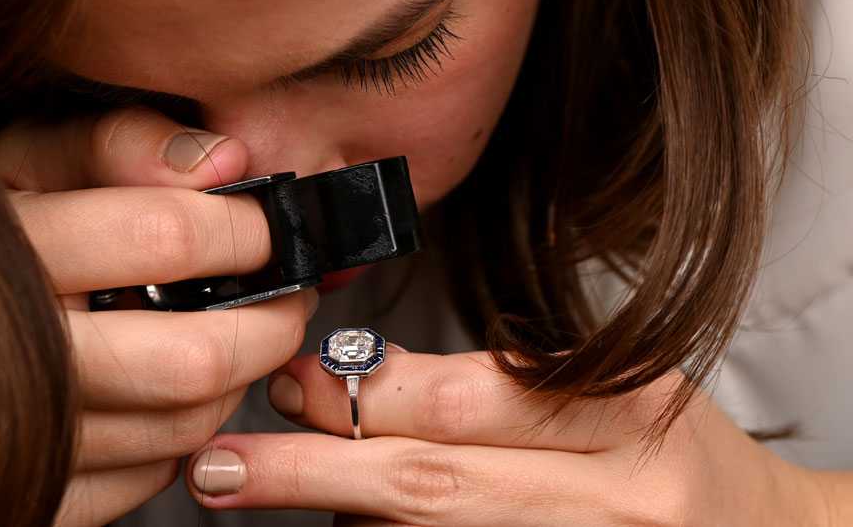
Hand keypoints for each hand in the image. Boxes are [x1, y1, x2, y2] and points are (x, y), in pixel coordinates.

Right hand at [0, 108, 317, 526]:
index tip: (265, 225)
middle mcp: (9, 358)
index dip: (244, 228)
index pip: (165, 238)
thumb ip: (121, 144)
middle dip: (268, 322)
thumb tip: (223, 161)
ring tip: (230, 331)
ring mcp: (22, 440)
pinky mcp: (40, 492)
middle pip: (195, 361)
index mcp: (7, 252)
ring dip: (233, 376)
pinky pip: (153, 475)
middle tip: (283, 293)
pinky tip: (166, 384)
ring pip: (186, 425)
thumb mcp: (29, 157)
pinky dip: (180, 429)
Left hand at [186, 349, 828, 525]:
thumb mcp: (607, 384)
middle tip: (225, 461)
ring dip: (338, 513)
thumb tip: (360, 379)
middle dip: (312, 472)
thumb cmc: (668, 449)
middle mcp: (602, 499)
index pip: (465, 402)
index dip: (362, 395)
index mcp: (621, 413)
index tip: (294, 379)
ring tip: (264, 486)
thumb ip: (496, 380)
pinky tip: (351, 520)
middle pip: (430, 485)